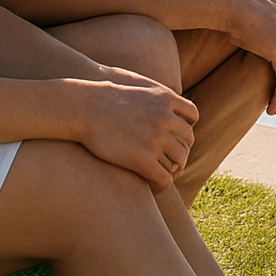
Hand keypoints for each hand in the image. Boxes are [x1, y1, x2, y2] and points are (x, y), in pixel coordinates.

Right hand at [74, 75, 197, 193]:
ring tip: (163, 174)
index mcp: (166, 98)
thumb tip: (164, 101)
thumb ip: (155, 95)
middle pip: (187, 140)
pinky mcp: (143, 159)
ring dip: (173, 169)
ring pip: (178, 161)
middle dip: (180, 151)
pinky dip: (162, 185)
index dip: (186, 128)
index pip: (192, 116)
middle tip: (172, 161)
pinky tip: (155, 187)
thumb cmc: (104, 96)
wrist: (84, 107)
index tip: (177, 137)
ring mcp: (156, 139)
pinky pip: (164, 179)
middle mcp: (165, 118)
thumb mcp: (136, 87)